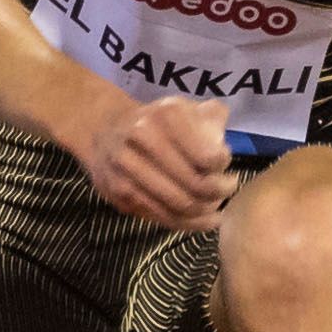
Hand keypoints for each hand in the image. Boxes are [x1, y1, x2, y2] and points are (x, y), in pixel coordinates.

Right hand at [65, 91, 235, 232]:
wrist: (104, 130)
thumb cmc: (155, 121)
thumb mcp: (184, 107)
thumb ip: (211, 116)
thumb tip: (223, 145)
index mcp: (164, 116)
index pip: (205, 155)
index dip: (221, 164)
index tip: (225, 162)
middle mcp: (141, 139)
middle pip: (193, 184)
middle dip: (218, 191)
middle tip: (228, 188)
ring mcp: (126, 169)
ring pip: (178, 205)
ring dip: (205, 210)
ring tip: (217, 205)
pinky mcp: (119, 194)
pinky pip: (162, 217)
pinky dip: (188, 223)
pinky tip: (203, 219)